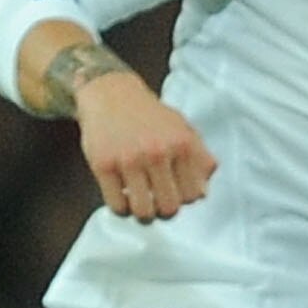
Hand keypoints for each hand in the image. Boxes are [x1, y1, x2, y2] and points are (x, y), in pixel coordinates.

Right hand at [76, 73, 217, 221]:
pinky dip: (121, 208)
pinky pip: (116, 205)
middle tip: (158, 202)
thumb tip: (204, 193)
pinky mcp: (103, 165)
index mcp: (182, 145)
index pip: (193, 195)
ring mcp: (129, 160)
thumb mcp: (184, 129)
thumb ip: (200, 158)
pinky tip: (123, 197)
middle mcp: (157, 153)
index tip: (176, 193)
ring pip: (143, 211)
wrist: (111, 93)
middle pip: (169, 207)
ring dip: (144, 213)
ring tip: (141, 203)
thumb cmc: (152, 116)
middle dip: (165, 210)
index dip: (184, 199)